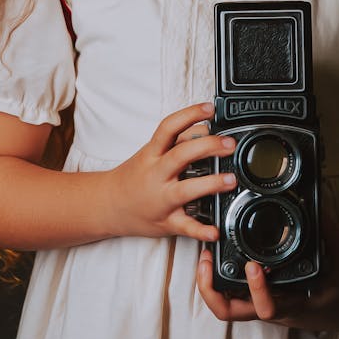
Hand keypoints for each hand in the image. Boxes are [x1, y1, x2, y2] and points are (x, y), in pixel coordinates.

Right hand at [107, 103, 236, 240]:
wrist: (108, 205)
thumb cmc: (134, 176)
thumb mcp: (150, 153)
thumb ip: (176, 140)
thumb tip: (204, 127)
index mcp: (151, 154)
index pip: (169, 128)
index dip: (189, 115)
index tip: (209, 108)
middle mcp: (155, 175)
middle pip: (180, 156)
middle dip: (207, 147)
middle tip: (229, 144)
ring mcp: (161, 199)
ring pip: (185, 190)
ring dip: (210, 184)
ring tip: (230, 180)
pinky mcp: (166, 222)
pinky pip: (184, 227)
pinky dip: (201, 230)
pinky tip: (215, 230)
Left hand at [197, 214, 338, 331]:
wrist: (337, 311)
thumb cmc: (338, 290)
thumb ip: (330, 235)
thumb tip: (317, 210)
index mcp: (293, 304)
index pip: (268, 308)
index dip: (257, 290)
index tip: (253, 266)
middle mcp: (271, 308)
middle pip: (231, 313)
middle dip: (212, 289)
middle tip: (207, 259)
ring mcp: (261, 304)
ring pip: (225, 306)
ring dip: (209, 284)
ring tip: (206, 255)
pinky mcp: (256, 298)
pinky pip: (230, 294)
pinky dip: (217, 279)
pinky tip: (216, 256)